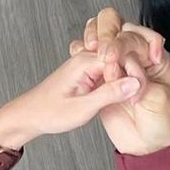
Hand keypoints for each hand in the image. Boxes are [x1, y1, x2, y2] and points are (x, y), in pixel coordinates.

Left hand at [0, 40, 151, 149]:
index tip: (140, 89)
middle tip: (138, 92)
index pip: (121, 55)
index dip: (134, 71)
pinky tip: (122, 91)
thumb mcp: (82, 108)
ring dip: (127, 73)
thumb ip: (109, 94)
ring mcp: (86, 63)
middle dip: (133, 69)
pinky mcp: (87, 71)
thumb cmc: (49, 112)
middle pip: (121, 54)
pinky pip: (110, 68)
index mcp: (84, 62)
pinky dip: (118, 78)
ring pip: (117, 61)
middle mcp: (86, 58)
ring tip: (132, 92)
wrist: (30, 115)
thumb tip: (134, 82)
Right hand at [71, 8, 169, 155]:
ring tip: (98, 64)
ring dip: (96, 48)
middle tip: (106, 57)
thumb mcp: (158, 99)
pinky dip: (85, 59)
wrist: (148, 146)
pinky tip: (83, 62)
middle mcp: (137, 60)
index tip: (118, 54)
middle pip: (120, 35)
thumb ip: (142, 79)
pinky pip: (92, 64)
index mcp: (155, 59)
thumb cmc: (163, 123)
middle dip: (110, 41)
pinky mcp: (104, 82)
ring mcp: (120, 70)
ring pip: (104, 46)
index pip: (139, 37)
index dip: (128, 41)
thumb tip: (124, 65)